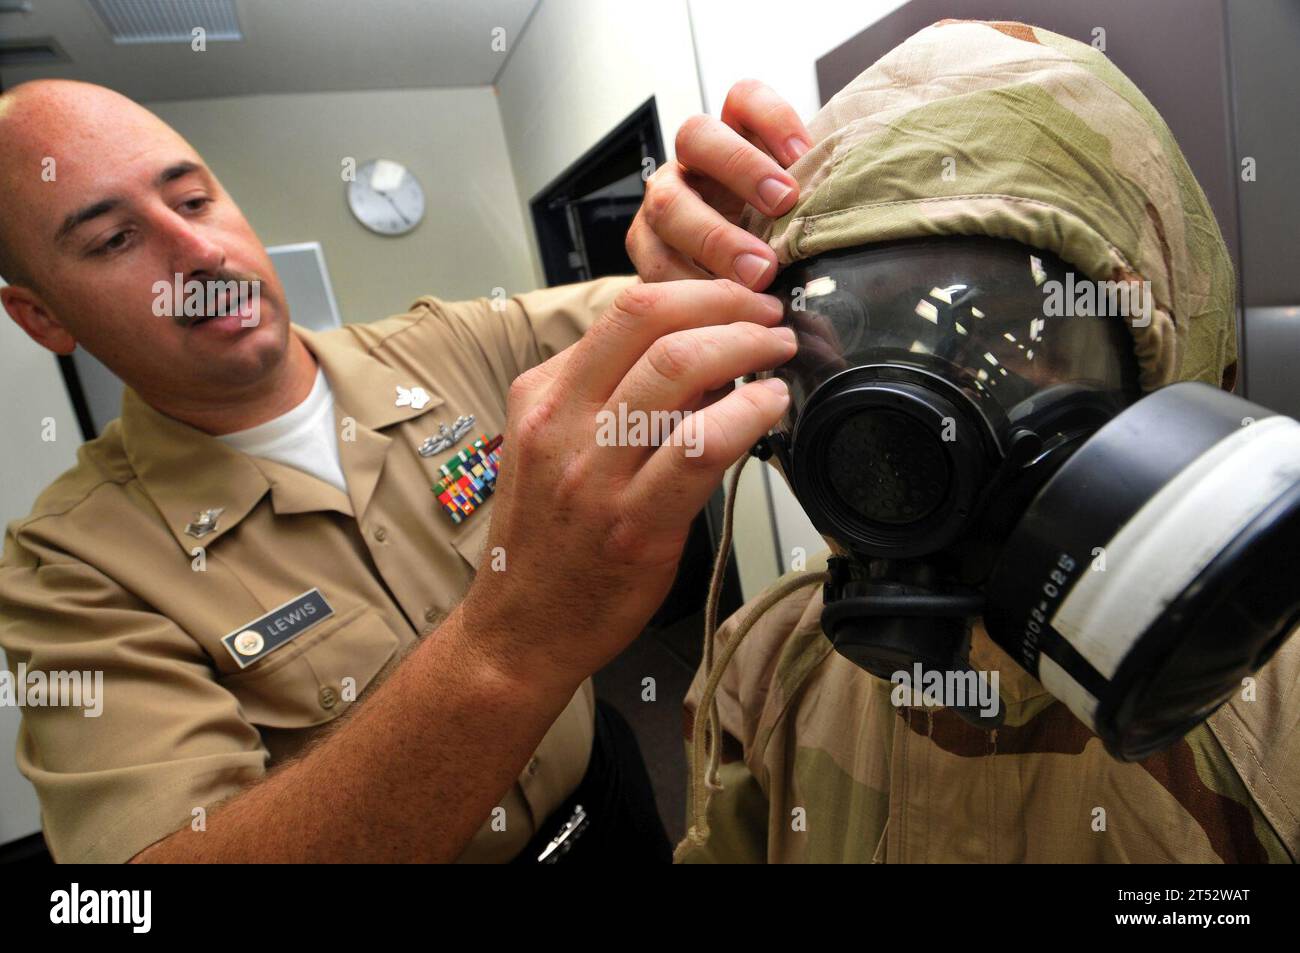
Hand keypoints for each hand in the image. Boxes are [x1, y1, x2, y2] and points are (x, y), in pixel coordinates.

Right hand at [460, 280, 795, 694]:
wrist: (520, 628)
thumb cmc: (548, 540)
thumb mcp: (553, 447)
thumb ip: (608, 397)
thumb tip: (696, 355)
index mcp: (543, 396)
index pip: (626, 309)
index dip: (698, 292)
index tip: (736, 300)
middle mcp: (563, 423)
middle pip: (651, 320)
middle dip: (727, 305)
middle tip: (767, 318)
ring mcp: (596, 473)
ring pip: (678, 370)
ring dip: (746, 348)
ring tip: (777, 354)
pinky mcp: (635, 522)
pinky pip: (700, 445)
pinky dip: (748, 412)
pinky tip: (770, 406)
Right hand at [627, 80, 810, 289]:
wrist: (721, 283)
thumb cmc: (768, 242)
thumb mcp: (791, 214)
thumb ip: (808, 200)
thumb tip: (849, 212)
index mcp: (732, 138)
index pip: (744, 99)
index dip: (774, 118)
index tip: (803, 155)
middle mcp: (690, 163)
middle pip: (697, 137)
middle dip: (742, 168)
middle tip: (783, 205)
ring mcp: (661, 204)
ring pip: (669, 205)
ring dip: (716, 240)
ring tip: (759, 275)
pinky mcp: (645, 250)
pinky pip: (655, 266)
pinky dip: (692, 288)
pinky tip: (727, 305)